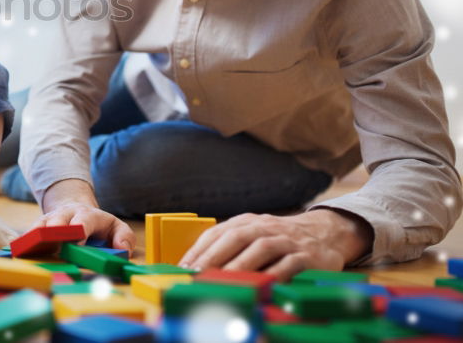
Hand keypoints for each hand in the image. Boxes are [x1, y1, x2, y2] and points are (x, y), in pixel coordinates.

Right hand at [32, 202, 135, 251]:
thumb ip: (124, 237)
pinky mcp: (38, 228)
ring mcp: (50, 220)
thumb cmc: (98, 225)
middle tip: (51, 242)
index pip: (83, 220)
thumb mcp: (116, 227)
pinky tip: (17, 251)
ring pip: (40, 225)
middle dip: (54, 230)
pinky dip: (23, 242)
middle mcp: (66, 215)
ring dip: (34, 236)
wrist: (75, 209)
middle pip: (57, 220)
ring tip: (27, 248)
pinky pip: (29, 234)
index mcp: (87, 215)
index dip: (80, 229)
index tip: (78, 242)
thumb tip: (122, 249)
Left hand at [179, 209, 373, 280]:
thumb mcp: (253, 235)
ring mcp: (287, 240)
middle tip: (198, 274)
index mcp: (247, 222)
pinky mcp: (307, 255)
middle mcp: (265, 227)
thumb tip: (194, 266)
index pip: (217, 232)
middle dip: (214, 256)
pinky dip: (275, 274)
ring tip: (225, 281)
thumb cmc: (278, 239)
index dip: (199, 249)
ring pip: (261, 248)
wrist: (324, 232)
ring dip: (241, 265)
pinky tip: (262, 285)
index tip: (183, 267)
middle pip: (236, 237)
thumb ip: (228, 246)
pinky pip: (290, 264)